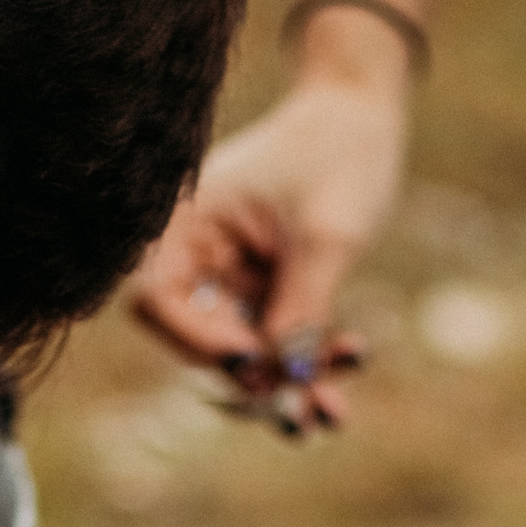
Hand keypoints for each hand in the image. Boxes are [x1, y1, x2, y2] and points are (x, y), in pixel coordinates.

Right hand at [129, 66, 407, 429]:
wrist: (366, 111)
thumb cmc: (338, 153)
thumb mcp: (326, 236)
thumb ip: (301, 311)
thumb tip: (285, 381)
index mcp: (186, 222)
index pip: (159, 299)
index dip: (197, 340)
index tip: (252, 358)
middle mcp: (199, 252)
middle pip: (200, 337)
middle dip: (253, 378)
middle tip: (300, 414)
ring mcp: (232, 272)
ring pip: (246, 349)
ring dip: (288, 382)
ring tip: (331, 416)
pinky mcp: (265, 286)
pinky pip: (277, 338)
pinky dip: (307, 361)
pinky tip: (342, 387)